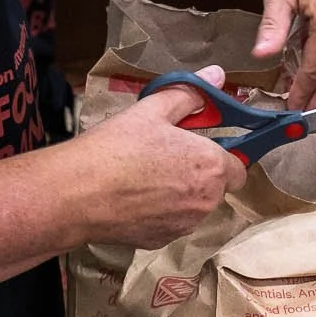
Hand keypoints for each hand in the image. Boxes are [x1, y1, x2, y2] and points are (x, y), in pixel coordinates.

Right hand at [61, 64, 246, 248]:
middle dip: (198, 175)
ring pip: (193, 208)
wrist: (76, 194)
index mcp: (211, 166)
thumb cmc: (117, 147)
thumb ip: (190, 94)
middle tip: (166, 158)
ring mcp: (184, 226)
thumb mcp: (152, 110)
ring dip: (180, 195)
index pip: (239, 169)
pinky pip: (170, 224)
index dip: (222, 157)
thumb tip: (217, 75)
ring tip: (145, 177)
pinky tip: (133, 198)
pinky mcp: (161, 241)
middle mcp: (206, 201)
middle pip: (215, 189)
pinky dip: (159, 213)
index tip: (199, 148)